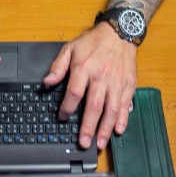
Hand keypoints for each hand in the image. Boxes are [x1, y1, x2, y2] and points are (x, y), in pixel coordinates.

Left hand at [42, 21, 136, 150]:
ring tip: (100, 144)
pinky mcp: (128, 84)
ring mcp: (116, 82)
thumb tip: (47, 82)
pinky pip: (125, 105)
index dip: (67, 107)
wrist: (119, 32)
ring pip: (111, 109)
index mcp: (84, 68)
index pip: (74, 92)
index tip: (62, 117)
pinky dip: (122, 119)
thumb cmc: (94, 42)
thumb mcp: (71, 48)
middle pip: (94, 106)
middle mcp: (101, 77)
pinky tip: (118, 131)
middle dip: (88, 127)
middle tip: (84, 143)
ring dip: (105, 129)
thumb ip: (58, 66)